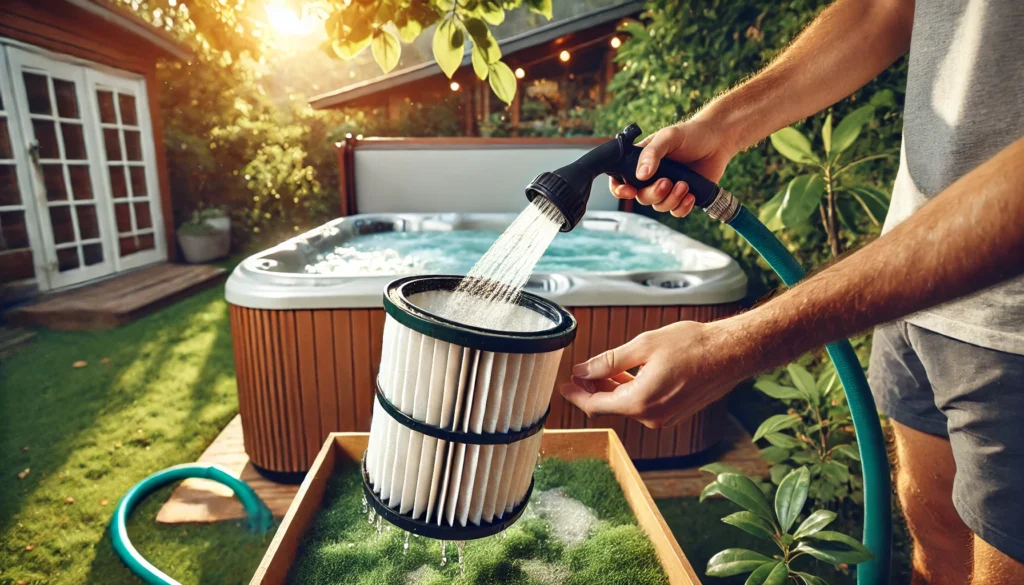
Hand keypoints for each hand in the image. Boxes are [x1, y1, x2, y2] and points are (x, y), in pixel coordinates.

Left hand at [559, 320, 744, 427]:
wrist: (731, 353)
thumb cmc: (693, 345)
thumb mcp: (643, 346)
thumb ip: (608, 361)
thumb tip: (582, 371)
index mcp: (640, 402)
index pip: (595, 405)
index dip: (576, 395)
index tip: (563, 385)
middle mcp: (651, 416)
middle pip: (610, 406)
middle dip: (592, 389)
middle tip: (580, 372)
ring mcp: (664, 417)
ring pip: (627, 404)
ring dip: (612, 388)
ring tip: (602, 368)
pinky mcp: (674, 413)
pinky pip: (643, 404)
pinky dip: (630, 390)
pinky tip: (626, 373)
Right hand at [610, 116, 735, 217]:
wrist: (718, 141)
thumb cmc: (691, 134)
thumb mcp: (669, 137)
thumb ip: (652, 153)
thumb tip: (641, 175)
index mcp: (641, 161)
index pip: (619, 178)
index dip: (619, 189)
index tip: (629, 190)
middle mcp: (651, 177)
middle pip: (641, 197)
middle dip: (654, 194)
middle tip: (668, 182)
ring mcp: (667, 188)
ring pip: (659, 206)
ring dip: (671, 200)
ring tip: (685, 185)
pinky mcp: (683, 196)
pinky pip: (676, 212)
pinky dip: (682, 207)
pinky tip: (691, 195)